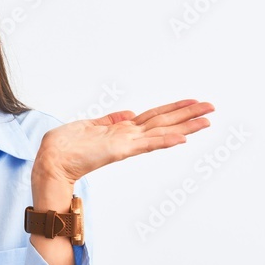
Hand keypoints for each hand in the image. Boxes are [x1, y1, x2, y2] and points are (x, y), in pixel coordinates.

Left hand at [34, 99, 214, 183]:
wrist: (52, 161)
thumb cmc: (65, 146)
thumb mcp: (89, 125)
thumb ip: (109, 120)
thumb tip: (128, 112)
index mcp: (122, 130)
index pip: (154, 118)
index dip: (174, 110)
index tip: (193, 103)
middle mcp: (128, 137)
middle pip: (164, 122)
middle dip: (188, 115)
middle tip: (212, 107)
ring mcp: (126, 144)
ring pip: (162, 131)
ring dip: (185, 126)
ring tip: (207, 119)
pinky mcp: (120, 150)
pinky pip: (147, 144)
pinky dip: (164, 141)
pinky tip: (182, 137)